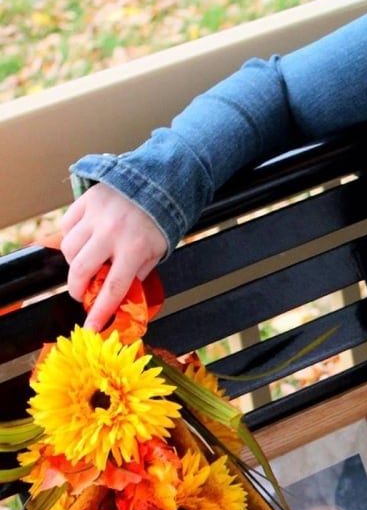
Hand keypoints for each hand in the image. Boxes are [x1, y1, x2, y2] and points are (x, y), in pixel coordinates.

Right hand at [59, 183, 167, 330]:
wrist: (157, 183)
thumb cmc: (158, 220)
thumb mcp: (157, 251)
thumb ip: (139, 272)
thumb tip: (121, 293)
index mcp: (134, 249)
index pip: (113, 288)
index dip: (100, 311)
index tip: (91, 326)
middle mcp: (112, 234)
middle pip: (80, 271)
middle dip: (77, 289)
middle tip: (81, 294)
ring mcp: (95, 217)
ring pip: (68, 249)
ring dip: (73, 263)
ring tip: (86, 264)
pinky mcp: (85, 202)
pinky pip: (67, 227)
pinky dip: (71, 239)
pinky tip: (83, 242)